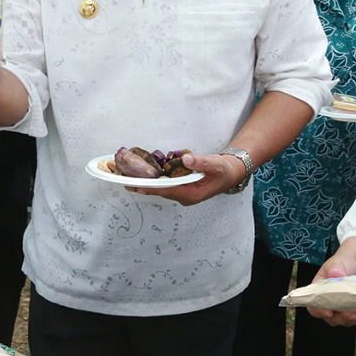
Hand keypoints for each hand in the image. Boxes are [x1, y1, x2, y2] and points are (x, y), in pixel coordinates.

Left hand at [130, 151, 245, 205]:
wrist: (231, 173)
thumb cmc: (224, 170)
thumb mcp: (215, 164)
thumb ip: (201, 162)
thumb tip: (186, 159)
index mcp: (191, 194)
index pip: (165, 191)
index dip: (149, 188)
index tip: (134, 186)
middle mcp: (184, 196)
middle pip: (159, 191)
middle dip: (143, 185)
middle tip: (124, 180)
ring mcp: (182, 192)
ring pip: (161, 187)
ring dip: (147, 182)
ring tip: (128, 177)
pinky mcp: (182, 187)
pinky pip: (165, 183)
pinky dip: (156, 178)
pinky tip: (146, 173)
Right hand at [305, 238, 355, 326]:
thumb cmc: (344, 263)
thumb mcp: (337, 264)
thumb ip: (335, 270)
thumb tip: (335, 275)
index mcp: (319, 292)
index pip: (314, 306)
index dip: (319, 311)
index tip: (328, 311)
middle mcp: (330, 303)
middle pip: (331, 318)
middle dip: (340, 317)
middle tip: (349, 312)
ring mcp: (343, 308)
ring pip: (345, 320)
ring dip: (352, 319)